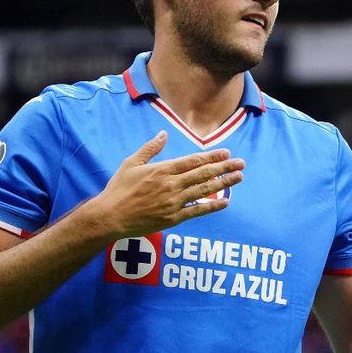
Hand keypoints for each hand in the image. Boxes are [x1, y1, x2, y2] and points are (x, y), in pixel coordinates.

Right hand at [93, 131, 244, 237]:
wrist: (110, 216)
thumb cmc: (119, 189)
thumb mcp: (131, 163)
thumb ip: (150, 148)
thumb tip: (163, 134)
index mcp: (162, 169)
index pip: (193, 161)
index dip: (212, 157)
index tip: (226, 153)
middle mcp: (171, 185)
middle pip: (204, 174)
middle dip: (225, 168)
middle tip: (241, 163)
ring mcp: (173, 202)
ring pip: (204, 191)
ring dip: (224, 184)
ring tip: (238, 178)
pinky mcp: (173, 218)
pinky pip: (197, 211)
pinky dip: (212, 206)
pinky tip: (225, 202)